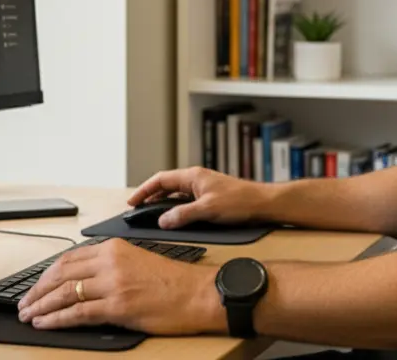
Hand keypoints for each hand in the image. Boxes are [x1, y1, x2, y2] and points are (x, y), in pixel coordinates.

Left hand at [16, 239, 223, 333]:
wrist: (198, 294)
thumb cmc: (174, 283)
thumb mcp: (137, 262)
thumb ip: (110, 267)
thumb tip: (83, 281)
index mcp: (114, 248)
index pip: (69, 258)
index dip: (46, 274)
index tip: (35, 286)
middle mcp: (110, 262)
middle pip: (61, 274)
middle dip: (37, 290)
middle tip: (24, 303)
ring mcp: (113, 284)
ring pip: (65, 293)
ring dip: (41, 306)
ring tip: (28, 316)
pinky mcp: (118, 306)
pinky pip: (78, 312)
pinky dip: (56, 319)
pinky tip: (45, 323)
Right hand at [128, 166, 270, 229]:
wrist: (263, 204)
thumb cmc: (240, 202)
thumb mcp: (207, 210)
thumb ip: (183, 215)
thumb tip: (162, 221)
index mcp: (193, 176)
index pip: (161, 180)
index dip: (144, 190)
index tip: (132, 202)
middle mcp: (197, 179)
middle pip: (167, 185)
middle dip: (151, 196)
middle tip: (138, 209)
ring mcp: (204, 187)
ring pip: (177, 193)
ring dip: (163, 203)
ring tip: (152, 214)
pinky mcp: (211, 197)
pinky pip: (187, 200)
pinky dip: (176, 208)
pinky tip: (175, 218)